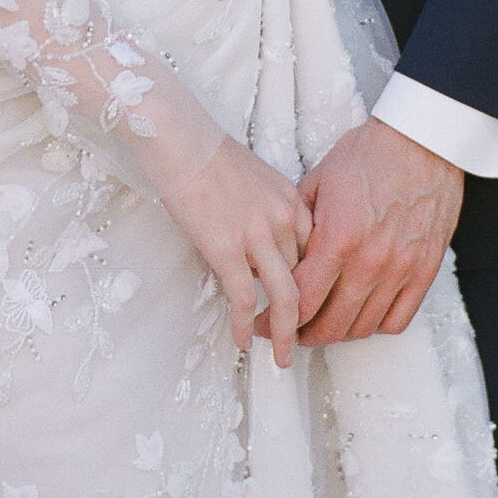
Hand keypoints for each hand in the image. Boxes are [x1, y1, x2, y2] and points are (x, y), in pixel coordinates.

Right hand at [156, 134, 313, 368]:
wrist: (181, 140)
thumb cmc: (211, 156)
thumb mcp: (257, 181)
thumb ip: (269, 214)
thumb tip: (264, 254)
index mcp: (292, 199)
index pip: (317, 253)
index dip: (315, 286)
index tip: (310, 307)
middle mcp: (283, 218)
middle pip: (306, 278)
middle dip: (303, 314)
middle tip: (299, 340)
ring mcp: (257, 234)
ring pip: (285, 297)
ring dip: (284, 332)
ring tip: (282, 358)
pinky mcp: (226, 247)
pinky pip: (243, 298)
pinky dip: (244, 325)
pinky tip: (240, 341)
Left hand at [287, 117, 463, 346]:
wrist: (422, 138)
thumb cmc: (370, 153)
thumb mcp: (319, 179)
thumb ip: (299, 223)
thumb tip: (279, 254)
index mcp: (339, 237)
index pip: (301, 300)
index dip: (277, 318)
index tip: (266, 320)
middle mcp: (371, 261)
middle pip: (330, 325)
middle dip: (302, 333)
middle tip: (290, 329)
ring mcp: (401, 269)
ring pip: (362, 328)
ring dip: (337, 332)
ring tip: (322, 322)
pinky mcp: (425, 270)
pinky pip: (397, 321)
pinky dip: (375, 325)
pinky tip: (361, 313)